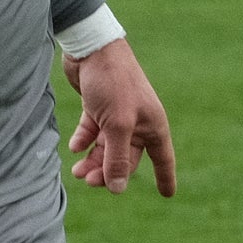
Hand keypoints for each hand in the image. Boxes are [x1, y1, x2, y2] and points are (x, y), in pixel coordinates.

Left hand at [64, 38, 175, 195]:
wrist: (92, 47)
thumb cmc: (113, 82)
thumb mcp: (117, 125)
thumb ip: (116, 158)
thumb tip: (117, 189)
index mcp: (151, 125)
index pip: (162, 157)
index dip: (165, 177)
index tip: (168, 194)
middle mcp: (137, 121)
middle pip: (126, 158)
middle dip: (109, 172)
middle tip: (88, 181)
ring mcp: (116, 114)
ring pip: (106, 147)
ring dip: (93, 161)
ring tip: (76, 171)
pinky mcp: (97, 106)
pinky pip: (91, 132)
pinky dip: (83, 141)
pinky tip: (74, 147)